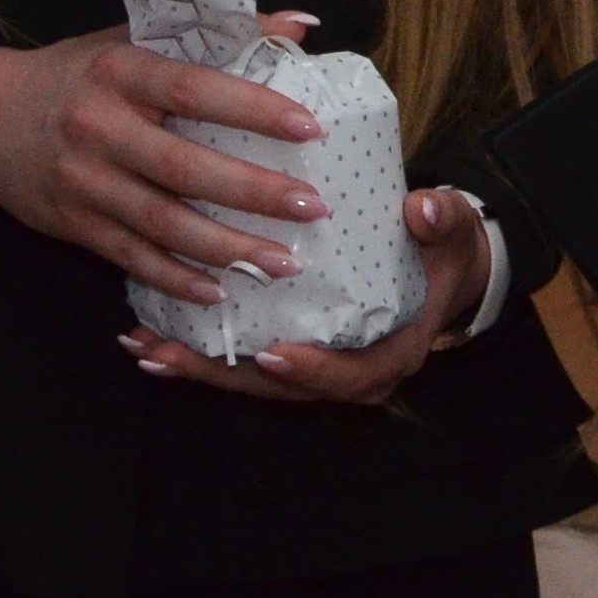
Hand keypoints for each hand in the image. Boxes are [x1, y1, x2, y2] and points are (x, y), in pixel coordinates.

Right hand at [0, 20, 331, 305]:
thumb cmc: (75, 73)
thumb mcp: (132, 39)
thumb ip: (215, 34)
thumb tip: (299, 24)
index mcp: (120, 73)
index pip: (194, 90)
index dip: (252, 109)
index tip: (308, 127)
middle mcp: (99, 129)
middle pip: (183, 168)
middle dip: (252, 192)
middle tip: (311, 207)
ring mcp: (83, 182)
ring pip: (162, 224)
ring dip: (226, 248)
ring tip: (282, 262)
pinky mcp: (73, 224)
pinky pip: (131, 257)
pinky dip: (176, 278)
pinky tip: (219, 291)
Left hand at [121, 184, 498, 408]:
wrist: (441, 265)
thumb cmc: (444, 248)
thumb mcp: (452, 229)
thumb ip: (441, 218)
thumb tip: (422, 209)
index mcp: (393, 352)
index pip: (352, 376)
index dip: (314, 371)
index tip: (276, 353)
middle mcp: (351, 370)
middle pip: (283, 389)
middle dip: (224, 375)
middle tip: (169, 353)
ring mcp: (319, 365)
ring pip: (255, 382)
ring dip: (199, 367)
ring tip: (146, 348)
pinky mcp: (294, 350)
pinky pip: (246, 361)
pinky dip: (202, 352)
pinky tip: (155, 338)